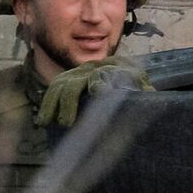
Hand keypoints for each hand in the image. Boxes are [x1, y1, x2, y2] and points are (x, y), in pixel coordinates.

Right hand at [36, 56, 154, 127]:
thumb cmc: (132, 80)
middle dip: (68, 103)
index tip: (96, 94)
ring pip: (59, 87)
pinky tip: (43, 120)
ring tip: (46, 123)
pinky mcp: (66, 79)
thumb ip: (143, 88)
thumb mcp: (140, 82)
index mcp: (109, 69)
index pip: (101, 76)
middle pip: (73, 84)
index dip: (98, 84)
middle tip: (67, 124)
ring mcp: (76, 74)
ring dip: (52, 105)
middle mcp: (89, 70)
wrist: (120, 68)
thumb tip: (149, 92)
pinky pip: (53, 90)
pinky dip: (47, 104)